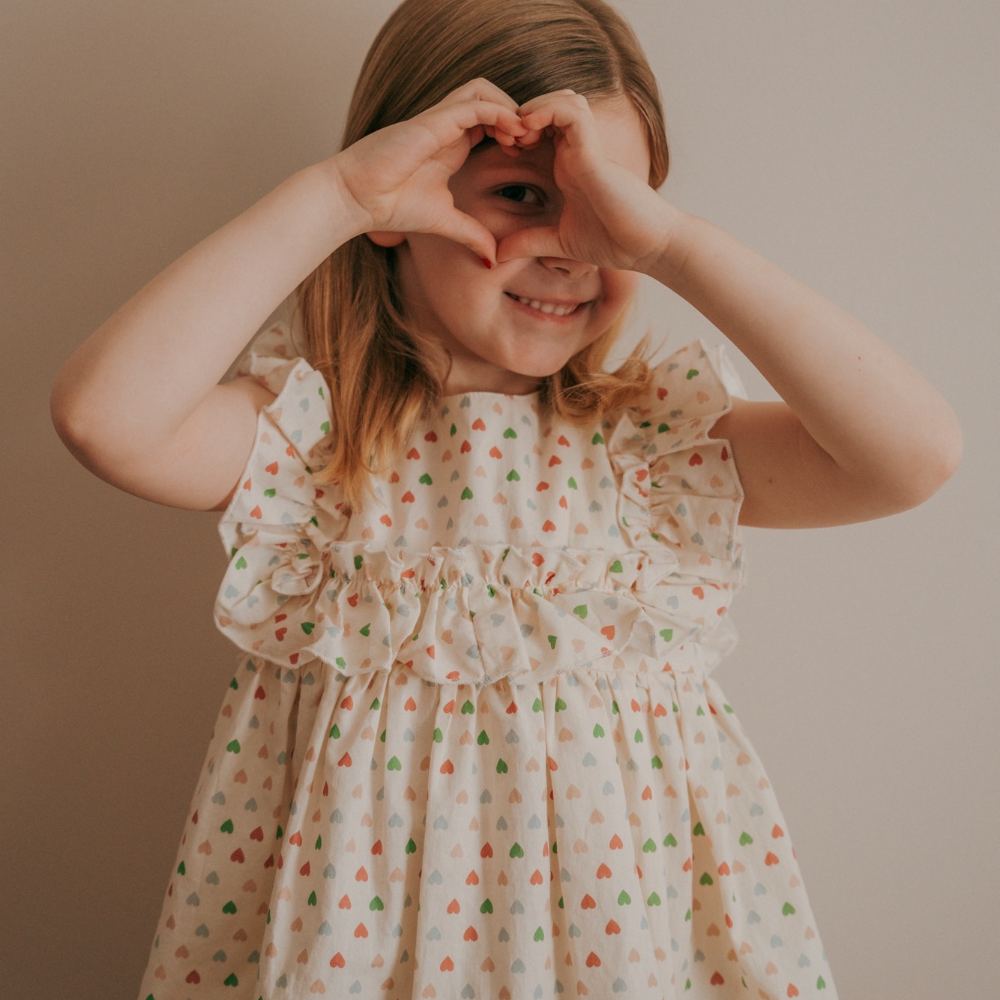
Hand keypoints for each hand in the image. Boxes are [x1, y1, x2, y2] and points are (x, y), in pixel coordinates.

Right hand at [330, 78, 532, 263]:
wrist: (358, 199)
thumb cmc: (391, 206)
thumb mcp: (444, 222)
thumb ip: (470, 234)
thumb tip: (491, 259)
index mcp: (452, 145)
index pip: (490, 122)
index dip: (513, 132)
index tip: (529, 155)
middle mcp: (447, 127)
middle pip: (491, 99)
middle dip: (517, 115)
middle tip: (533, 142)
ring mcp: (439, 120)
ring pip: (484, 91)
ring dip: (510, 108)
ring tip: (525, 136)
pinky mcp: (433, 121)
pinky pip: (473, 103)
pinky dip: (498, 112)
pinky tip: (513, 133)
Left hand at [494, 90, 680, 272]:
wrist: (644, 247)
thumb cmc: (612, 242)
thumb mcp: (559, 243)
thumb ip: (529, 242)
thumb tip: (497, 255)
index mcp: (568, 166)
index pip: (541, 128)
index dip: (517, 131)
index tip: (502, 150)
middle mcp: (577, 150)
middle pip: (550, 106)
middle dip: (521, 115)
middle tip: (504, 137)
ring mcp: (587, 147)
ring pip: (562, 99)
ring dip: (534, 107)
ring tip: (517, 132)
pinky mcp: (595, 150)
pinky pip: (571, 111)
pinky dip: (547, 109)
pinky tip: (529, 128)